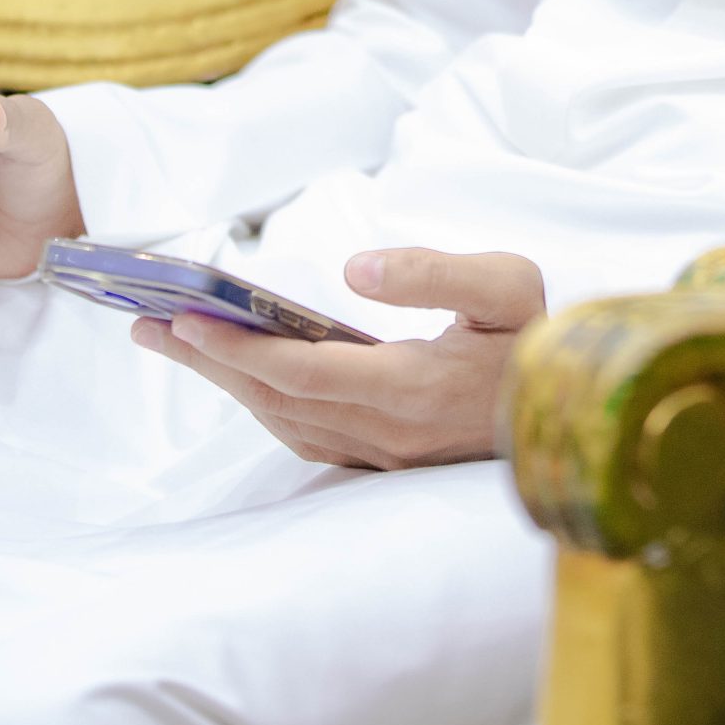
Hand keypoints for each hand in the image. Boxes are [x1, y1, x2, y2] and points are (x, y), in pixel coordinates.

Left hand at [132, 247, 544, 468]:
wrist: (578, 412)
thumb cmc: (540, 338)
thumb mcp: (508, 284)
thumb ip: (434, 272)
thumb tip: (356, 266)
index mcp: (409, 386)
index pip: (300, 371)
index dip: (239, 347)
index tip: (186, 318)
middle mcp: (386, 431)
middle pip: (275, 399)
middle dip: (207, 362)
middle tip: (146, 325)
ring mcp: (384, 452)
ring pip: (284, 421)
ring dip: (226, 383)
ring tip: (177, 344)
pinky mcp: (387, 457)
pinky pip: (305, 436)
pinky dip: (263, 405)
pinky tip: (243, 378)